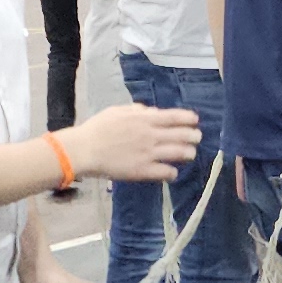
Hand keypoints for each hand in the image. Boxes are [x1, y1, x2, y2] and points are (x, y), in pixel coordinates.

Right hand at [65, 102, 199, 183]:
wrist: (85, 149)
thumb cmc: (98, 128)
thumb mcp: (118, 111)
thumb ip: (137, 110)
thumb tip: (152, 111)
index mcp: (145, 119)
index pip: (175, 117)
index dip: (189, 119)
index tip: (195, 121)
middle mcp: (151, 136)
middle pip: (183, 135)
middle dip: (194, 136)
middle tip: (196, 138)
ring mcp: (149, 154)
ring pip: (179, 153)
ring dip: (188, 153)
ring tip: (189, 154)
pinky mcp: (143, 170)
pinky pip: (166, 172)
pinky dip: (172, 172)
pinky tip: (172, 173)